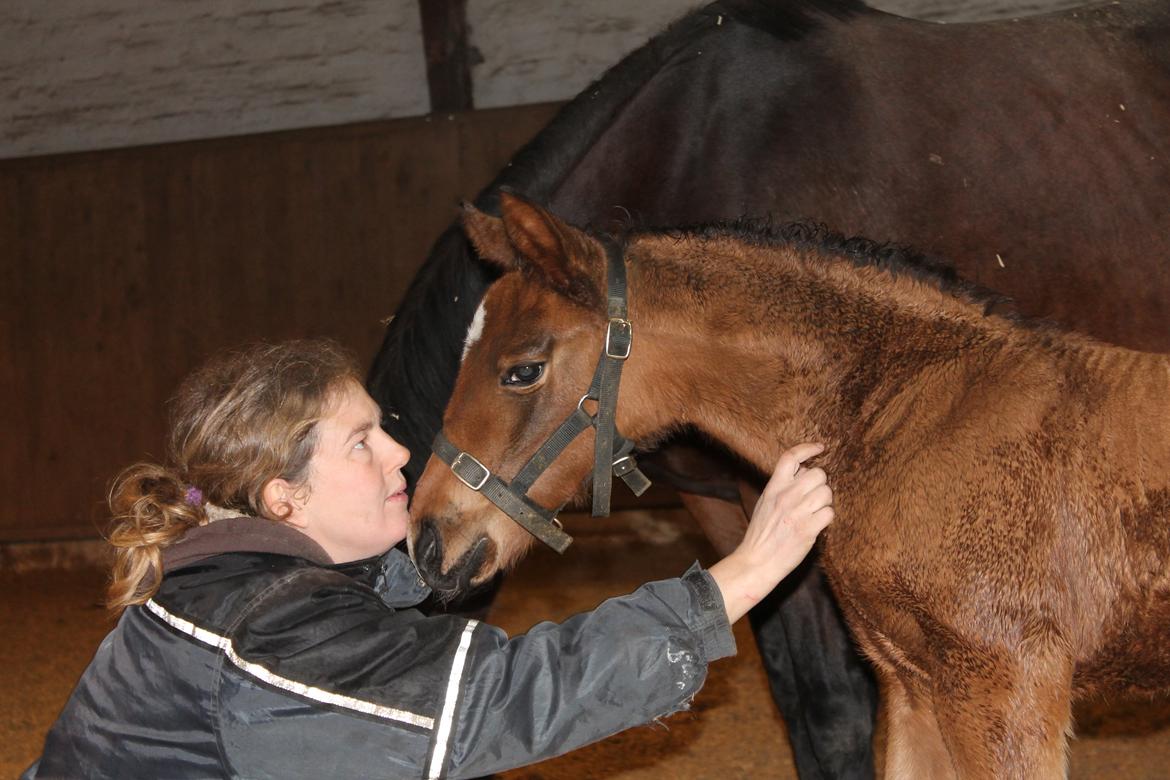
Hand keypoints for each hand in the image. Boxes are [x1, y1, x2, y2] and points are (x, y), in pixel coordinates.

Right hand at [707, 443, 833, 623]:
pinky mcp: (808, 529)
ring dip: (825, 501)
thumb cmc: (762, 533)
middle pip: (818, 474)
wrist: (757, 561)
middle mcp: (786, 497)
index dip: (808, 448)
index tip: (820, 448)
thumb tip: (804, 471)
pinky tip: (816, 524)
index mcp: (773, 488)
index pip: (791, 457)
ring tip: (814, 512)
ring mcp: (797, 513)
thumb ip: (782, 486)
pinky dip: (826, 518)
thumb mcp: (765, 502)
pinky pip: (829, 513)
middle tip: (814, 496)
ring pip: (826, 492)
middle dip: (820, 484)